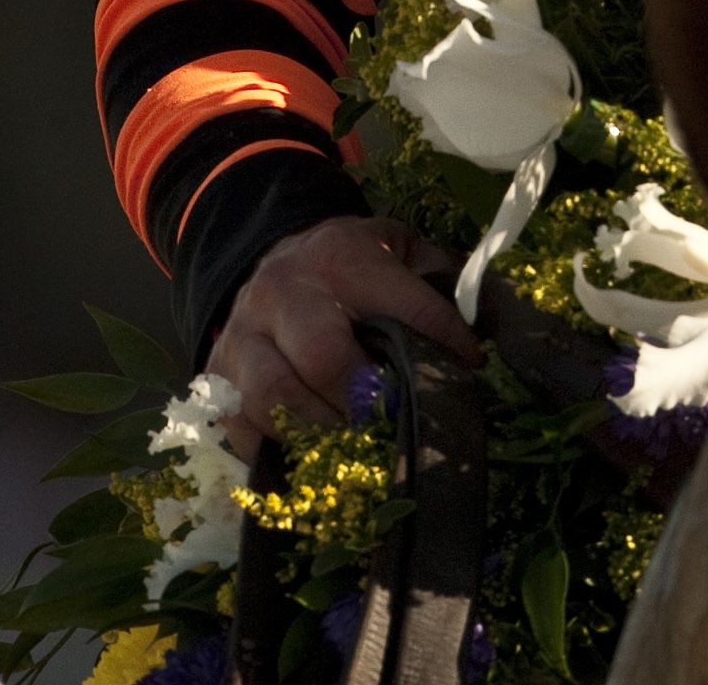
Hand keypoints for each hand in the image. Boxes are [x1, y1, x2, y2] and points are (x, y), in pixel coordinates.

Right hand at [207, 214, 480, 462]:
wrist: (270, 255)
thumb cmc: (349, 263)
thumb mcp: (395, 248)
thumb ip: (437, 278)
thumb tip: (490, 324)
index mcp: (341, 258)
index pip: (400, 304)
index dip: (441, 339)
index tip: (472, 366)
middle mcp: (285, 292)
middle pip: (323, 355)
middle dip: (366, 398)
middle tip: (394, 419)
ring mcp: (243, 336)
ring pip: (274, 397)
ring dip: (322, 433)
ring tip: (355, 449)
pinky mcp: (216, 377)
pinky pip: (240, 428)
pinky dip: (276, 452)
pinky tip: (310, 460)